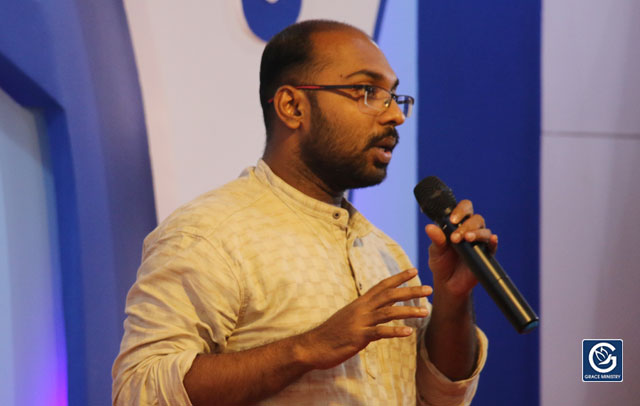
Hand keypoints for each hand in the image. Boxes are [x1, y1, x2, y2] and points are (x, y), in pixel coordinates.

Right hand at [298, 268, 430, 369]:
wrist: (313, 346)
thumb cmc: (332, 333)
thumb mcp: (349, 317)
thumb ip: (364, 312)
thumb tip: (378, 309)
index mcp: (360, 303)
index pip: (382, 285)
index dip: (398, 278)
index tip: (414, 270)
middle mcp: (361, 308)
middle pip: (389, 295)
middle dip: (410, 291)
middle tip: (429, 289)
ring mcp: (360, 322)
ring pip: (388, 312)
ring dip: (408, 311)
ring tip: (425, 311)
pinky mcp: (358, 336)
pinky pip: (380, 332)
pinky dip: (395, 331)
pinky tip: (408, 332)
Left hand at [425, 199, 497, 297]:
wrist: (447, 283)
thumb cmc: (441, 262)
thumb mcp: (435, 251)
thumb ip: (435, 239)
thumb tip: (429, 227)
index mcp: (458, 224)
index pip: (464, 208)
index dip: (460, 210)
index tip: (452, 220)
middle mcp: (471, 230)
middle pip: (476, 219)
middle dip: (466, 226)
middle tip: (455, 237)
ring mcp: (479, 242)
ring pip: (484, 231)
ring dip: (476, 233)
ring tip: (467, 239)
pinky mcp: (485, 254)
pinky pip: (492, 246)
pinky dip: (493, 242)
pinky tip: (492, 240)